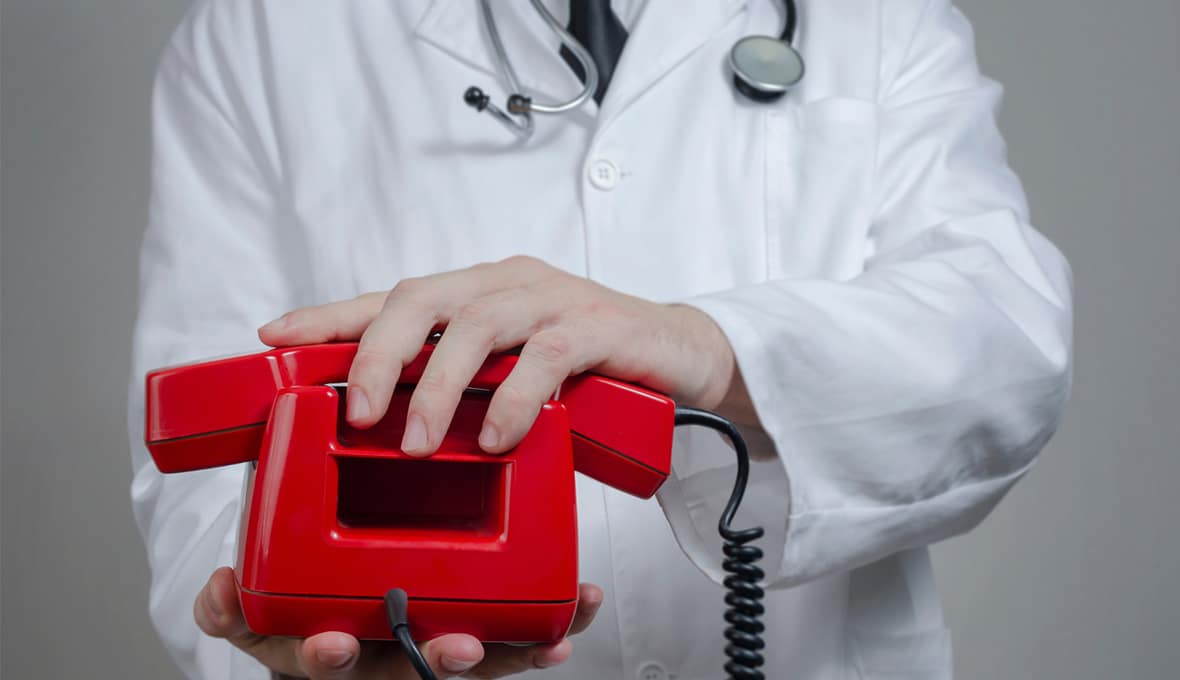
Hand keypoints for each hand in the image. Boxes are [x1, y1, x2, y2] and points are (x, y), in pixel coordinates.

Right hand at [195, 567, 604, 677]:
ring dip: (511, 654)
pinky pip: (512, 641)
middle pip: (410, 670)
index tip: (335, 644)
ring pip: (469, 661)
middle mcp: (379, 659)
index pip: (324, 658)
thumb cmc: (302, 605)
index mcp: (322, 646)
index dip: (326, 655)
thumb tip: (219, 590)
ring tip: (546, 645)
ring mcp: (420, 652)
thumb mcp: (255, 609)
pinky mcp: (463, 637)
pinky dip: (547, 628)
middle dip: (439, 662)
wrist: (332, 604)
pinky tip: (581, 605)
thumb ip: (232, 606)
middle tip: (463, 648)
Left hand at [259, 256, 739, 453]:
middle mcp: (511, 284)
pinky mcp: (602, 326)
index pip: (394, 297)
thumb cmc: (593, 370)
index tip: (276, 337)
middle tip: (358, 417)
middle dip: (380, 355)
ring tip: (417, 443)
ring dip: (439, 388)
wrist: (686, 357)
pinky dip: (515, 397)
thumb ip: (467, 387)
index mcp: (481, 291)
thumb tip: (398, 429)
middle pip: (425, 298)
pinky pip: (549, 355)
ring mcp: (557, 300)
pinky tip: (499, 437)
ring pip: (479, 325)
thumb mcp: (516, 375)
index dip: (332, 314)